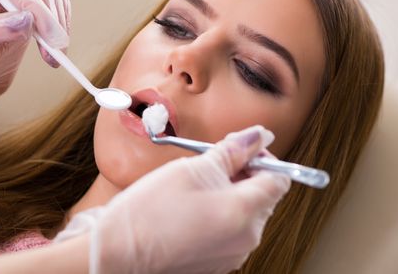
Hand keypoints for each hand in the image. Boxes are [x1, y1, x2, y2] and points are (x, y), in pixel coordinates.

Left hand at [0, 0, 70, 113]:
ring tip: (53, 56)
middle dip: (52, 23)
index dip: (39, 12)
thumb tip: (25, 20)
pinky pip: (58, 5)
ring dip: (60, 27)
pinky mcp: (33, 5)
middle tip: (55, 56)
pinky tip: (54, 47)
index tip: (50, 43)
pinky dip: (63, 26)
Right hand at [57, 126, 290, 273]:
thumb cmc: (150, 210)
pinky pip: (230, 230)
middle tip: (213, 160)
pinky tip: (191, 204)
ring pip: (246, 212)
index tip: (241, 147)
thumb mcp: (194, 167)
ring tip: (197, 182)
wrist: (118, 251)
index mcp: (246, 212)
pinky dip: (219, 211)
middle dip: (245, 172)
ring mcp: (232, 254)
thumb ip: (233, 150)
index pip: (279, 178)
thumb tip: (259, 136)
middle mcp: (246, 238)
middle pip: (263, 195)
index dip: (263, 157)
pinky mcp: (216, 262)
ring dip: (230, 190)